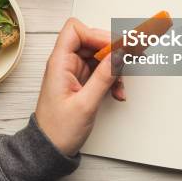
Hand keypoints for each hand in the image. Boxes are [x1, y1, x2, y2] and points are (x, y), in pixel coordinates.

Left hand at [35, 18, 124, 156]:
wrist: (50, 149)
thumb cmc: (58, 130)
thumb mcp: (85, 104)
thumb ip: (103, 77)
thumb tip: (119, 55)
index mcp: (59, 63)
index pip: (75, 31)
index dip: (96, 34)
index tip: (115, 46)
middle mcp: (65, 63)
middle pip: (91, 41)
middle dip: (112, 50)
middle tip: (131, 57)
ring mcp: (73, 71)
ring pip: (99, 56)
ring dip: (114, 67)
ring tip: (121, 84)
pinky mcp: (81, 81)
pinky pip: (100, 70)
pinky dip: (111, 78)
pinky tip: (117, 91)